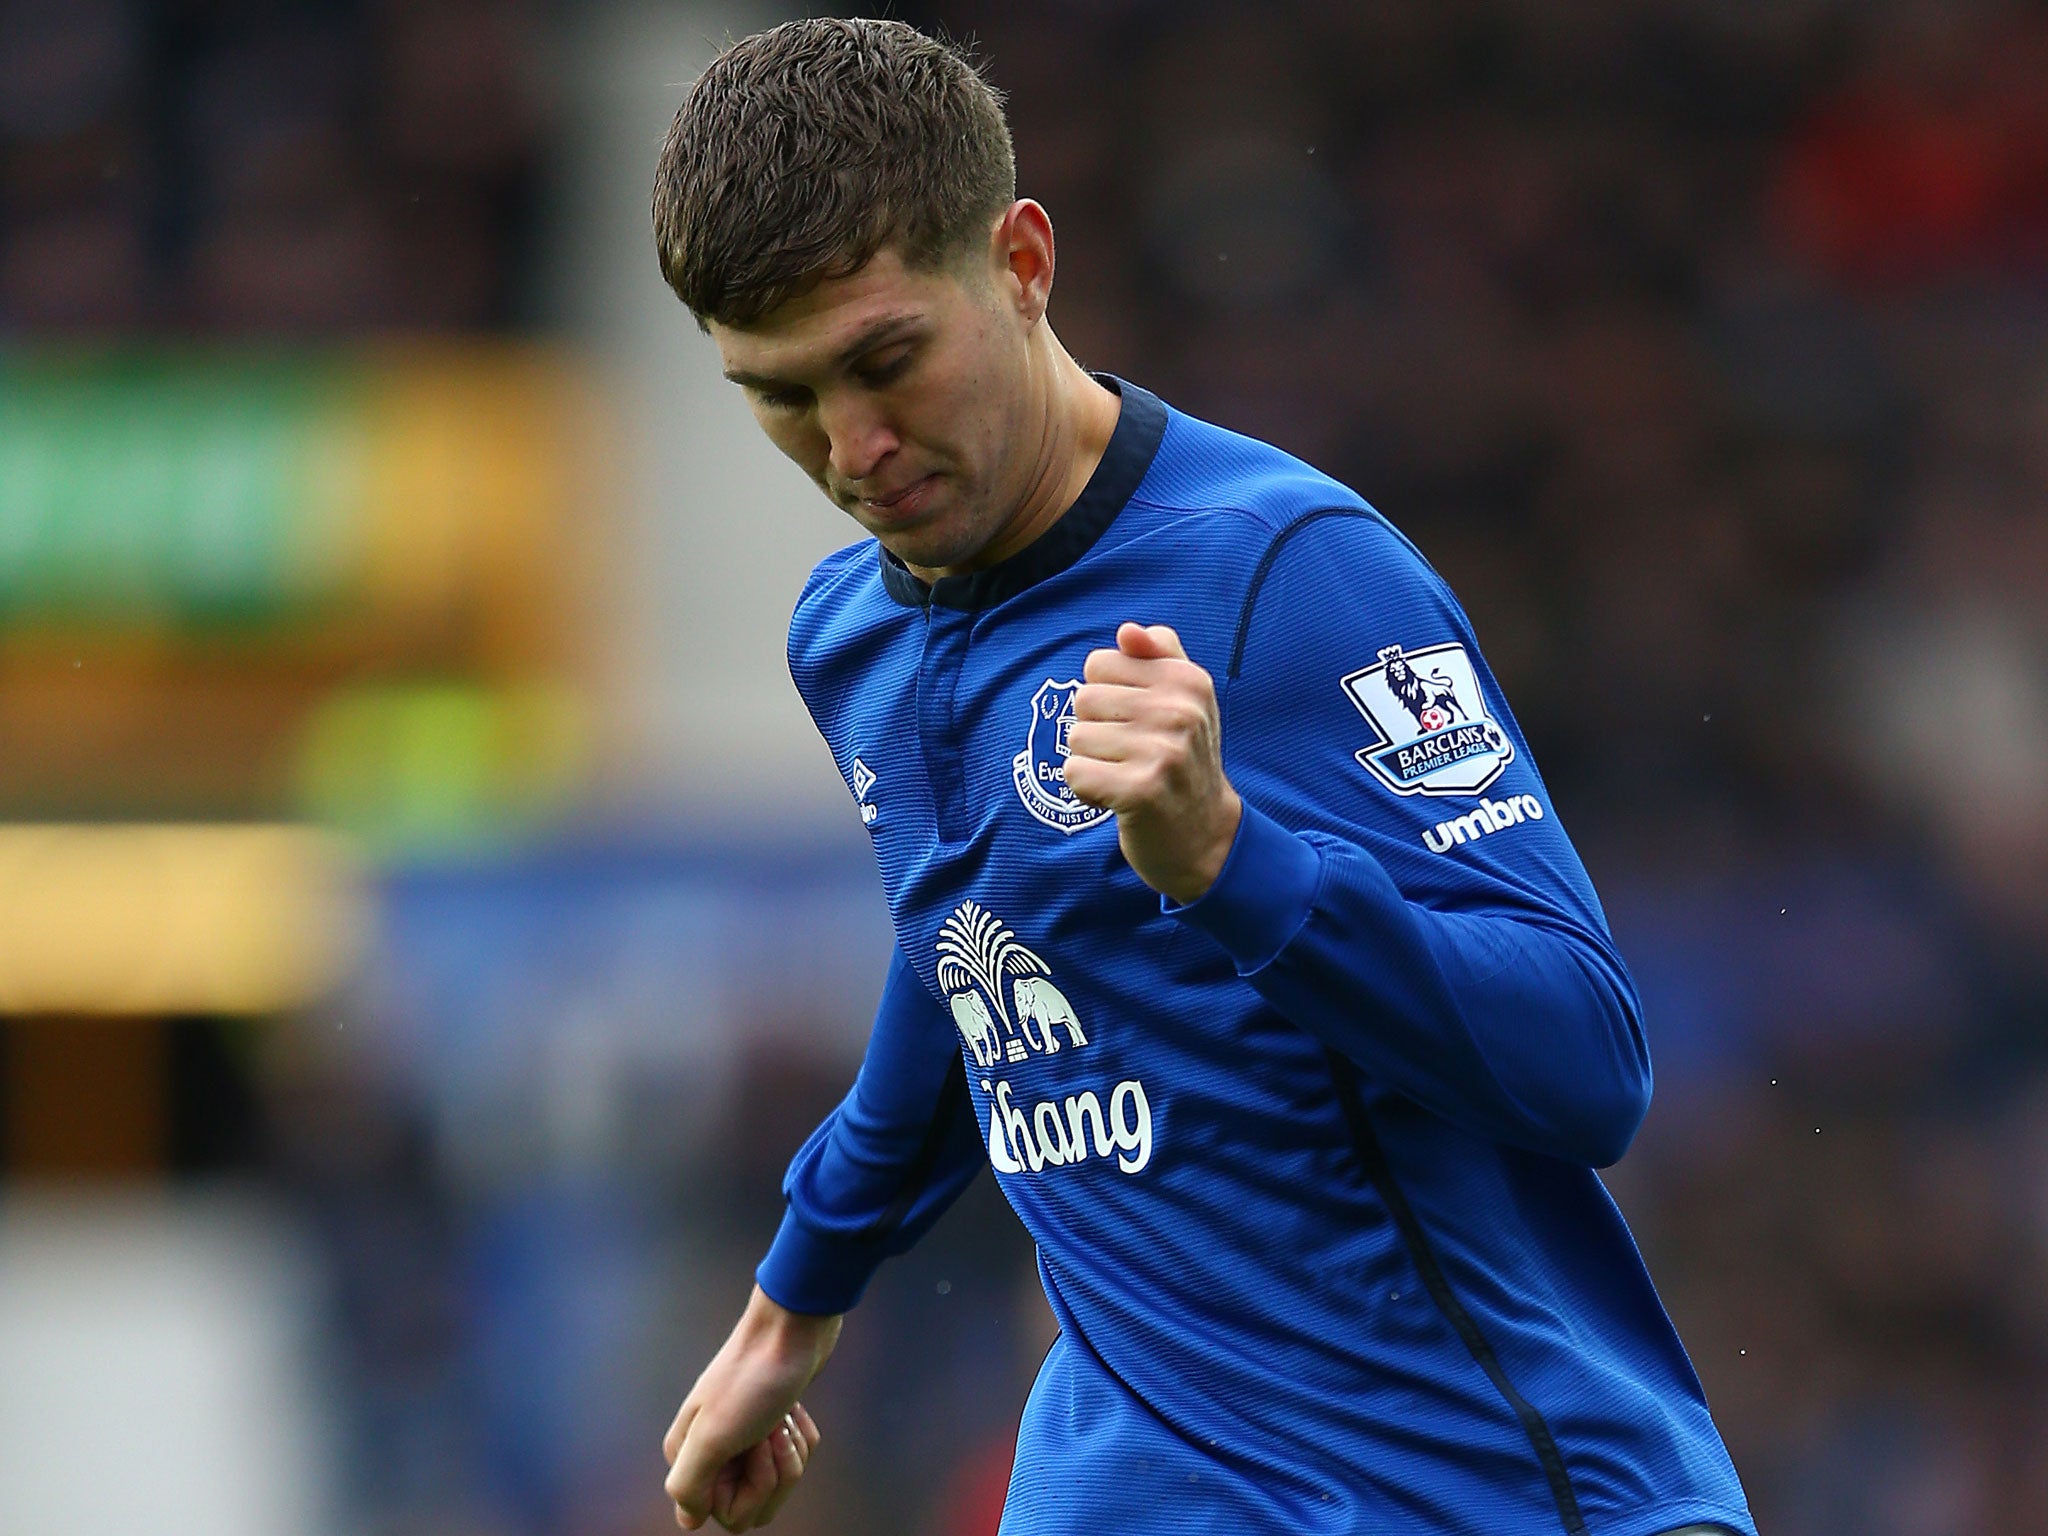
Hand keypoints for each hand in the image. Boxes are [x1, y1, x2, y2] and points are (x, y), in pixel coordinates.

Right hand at [663, 1286, 839, 1530]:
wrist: (792, 1328)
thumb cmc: (752, 1379)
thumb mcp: (713, 1437)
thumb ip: (689, 1486)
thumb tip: (687, 1521)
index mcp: (690, 1457)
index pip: (724, 1514)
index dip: (749, 1491)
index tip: (750, 1448)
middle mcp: (713, 1450)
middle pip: (757, 1502)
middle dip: (776, 1472)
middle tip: (771, 1430)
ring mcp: (745, 1437)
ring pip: (779, 1481)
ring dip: (792, 1452)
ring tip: (782, 1416)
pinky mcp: (774, 1424)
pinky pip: (796, 1455)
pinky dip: (803, 1435)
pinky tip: (794, 1410)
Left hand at [1064, 622, 1242, 903]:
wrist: (1206, 837)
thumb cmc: (1184, 762)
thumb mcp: (1186, 701)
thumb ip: (1159, 656)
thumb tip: (1127, 631)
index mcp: (1187, 680)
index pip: (1099, 664)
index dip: (1106, 697)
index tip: (1135, 723)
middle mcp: (1180, 711)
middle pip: (1083, 700)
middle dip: (1096, 732)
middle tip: (1132, 757)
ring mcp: (1163, 751)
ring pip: (1076, 738)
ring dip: (1093, 764)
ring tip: (1128, 777)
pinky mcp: (1141, 790)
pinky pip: (1075, 773)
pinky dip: (1087, 791)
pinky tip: (1118, 800)